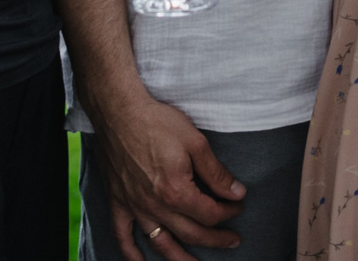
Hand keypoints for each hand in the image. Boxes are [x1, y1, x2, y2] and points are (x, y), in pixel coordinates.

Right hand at [94, 92, 245, 258]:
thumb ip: (216, 173)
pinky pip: (123, 237)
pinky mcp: (118, 202)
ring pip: (160, 245)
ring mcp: (135, 207)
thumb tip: (236, 192)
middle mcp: (155, 206)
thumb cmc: (157, 122)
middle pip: (191, 234)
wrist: (119, 112)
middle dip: (216, 239)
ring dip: (181, 259)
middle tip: (232, 240)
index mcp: (176, 192)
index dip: (229, 212)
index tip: (238, 205)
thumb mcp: (195, 142)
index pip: (209, 214)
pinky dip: (131, 255)